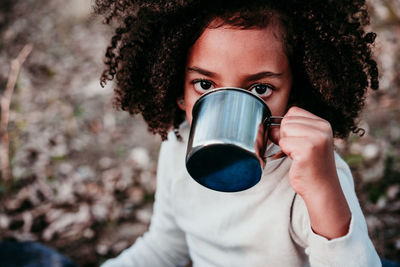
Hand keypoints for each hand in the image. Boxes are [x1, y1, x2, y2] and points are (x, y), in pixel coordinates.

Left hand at [270, 106, 350, 238]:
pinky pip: (283, 143)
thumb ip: (289, 130)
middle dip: (286, 136)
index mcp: (323, 124)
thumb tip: (270, 126)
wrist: (322, 189)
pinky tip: (298, 161)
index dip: (288, 127)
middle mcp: (322, 128)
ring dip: (286, 145)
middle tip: (298, 151)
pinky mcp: (307, 149)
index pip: (293, 112)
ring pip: (284, 130)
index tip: (297, 142)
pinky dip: (286, 153)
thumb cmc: (310, 166)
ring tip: (298, 156)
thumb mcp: (304, 142)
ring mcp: (316, 138)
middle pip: (287, 120)